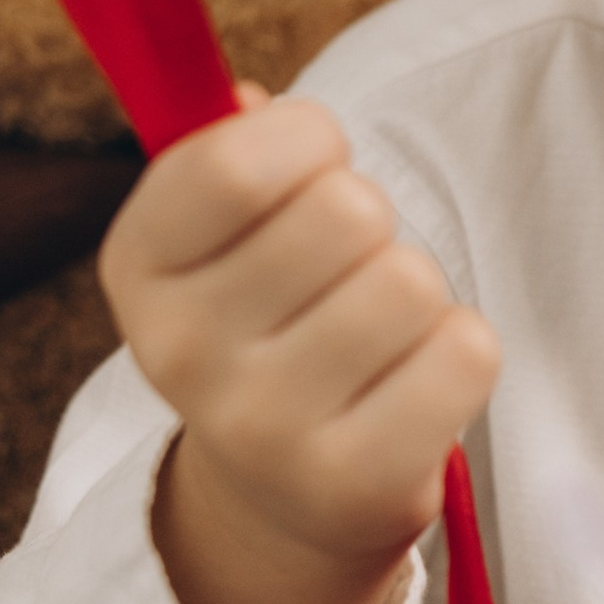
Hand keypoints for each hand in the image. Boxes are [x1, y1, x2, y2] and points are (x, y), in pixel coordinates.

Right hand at [99, 91, 498, 603]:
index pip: (235, 163)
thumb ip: (230, 148)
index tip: (310, 165)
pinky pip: (464, 354)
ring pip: (409, 281)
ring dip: (416, 292)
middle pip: (347, 210)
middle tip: (343, 272)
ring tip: (375, 334)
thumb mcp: (215, 234)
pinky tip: (411, 382)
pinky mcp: (353, 483)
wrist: (277, 497)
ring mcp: (263, 429)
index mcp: (139, 265)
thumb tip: (255, 105)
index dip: (306, 139)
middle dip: (368, 221)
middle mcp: (182, 354)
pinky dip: (460, 352)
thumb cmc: (267, 321)